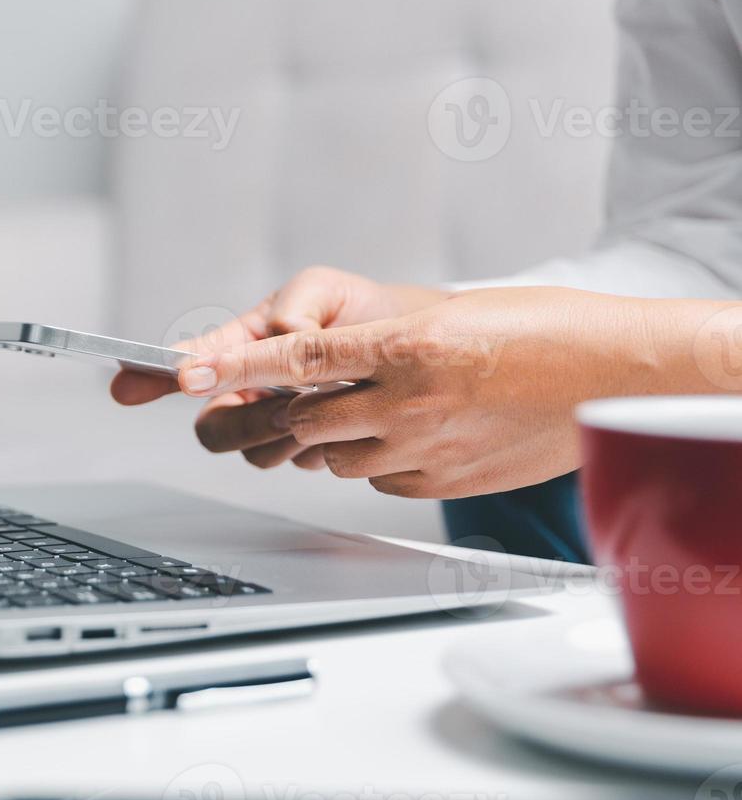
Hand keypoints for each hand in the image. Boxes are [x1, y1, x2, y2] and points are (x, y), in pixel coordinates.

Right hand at [111, 266, 446, 469]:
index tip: (126, 381)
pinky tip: (345, 418)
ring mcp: (276, 424)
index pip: (189, 363)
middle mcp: (249, 391)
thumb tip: (280, 339)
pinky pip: (294, 462)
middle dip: (243, 420)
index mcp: (242, 346)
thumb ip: (294, 310)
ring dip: (285, 432)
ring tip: (326, 403)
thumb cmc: (362, 313)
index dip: (152, 374)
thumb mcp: (324, 290)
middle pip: (212, 428)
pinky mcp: (308, 450)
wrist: (419, 349)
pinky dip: (317, 443)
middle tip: (282, 403)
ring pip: (251, 452)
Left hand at [179, 287, 717, 497]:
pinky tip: (401, 437)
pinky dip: (370, 462)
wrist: (617, 373)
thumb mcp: (445, 317)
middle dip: (268, 416)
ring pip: (331, 456)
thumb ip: (371, 347)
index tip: (183, 375)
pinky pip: (376, 479)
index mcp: (405, 346)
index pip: (296, 357)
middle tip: (251, 407)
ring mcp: (426, 448)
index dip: (233, 367)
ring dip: (321, 438)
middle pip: (298, 420)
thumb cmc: (538, 332)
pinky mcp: (444, 482)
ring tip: (353, 411)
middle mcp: (409, 401)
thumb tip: (308, 369)